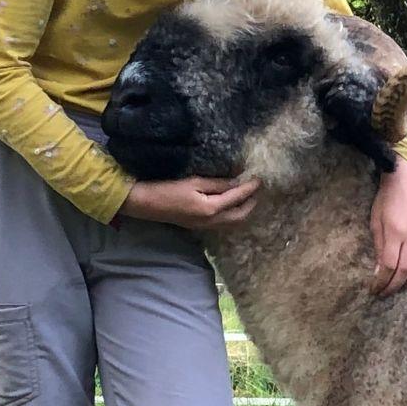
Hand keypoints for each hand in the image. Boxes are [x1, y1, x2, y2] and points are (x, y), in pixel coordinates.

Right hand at [120, 176, 259, 231]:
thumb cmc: (168, 189)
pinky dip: (233, 215)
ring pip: (233, 223)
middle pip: (240, 216)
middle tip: (258, 190)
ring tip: (249, 198)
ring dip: (244, 211)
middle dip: (251, 204)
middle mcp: (211, 222)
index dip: (250, 188)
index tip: (260, 179)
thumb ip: (217, 184)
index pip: (238, 198)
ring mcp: (205, 226)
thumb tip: (236, 182)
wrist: (146, 204)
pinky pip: (224, 224)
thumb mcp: (194, 182)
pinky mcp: (199, 226)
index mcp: (211, 209)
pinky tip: (233, 206)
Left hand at [370, 159, 406, 295]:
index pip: (390, 265)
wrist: (404, 182)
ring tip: (401, 285)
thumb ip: (379, 247)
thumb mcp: (376, 223)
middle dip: (395, 285)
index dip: (382, 281)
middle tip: (386, 293)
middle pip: (406, 269)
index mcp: (396, 232)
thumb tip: (379, 272)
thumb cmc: (385, 202)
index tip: (375, 289)